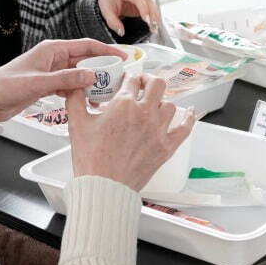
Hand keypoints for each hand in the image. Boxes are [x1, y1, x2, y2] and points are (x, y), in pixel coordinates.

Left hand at [0, 38, 124, 126]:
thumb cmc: (4, 86)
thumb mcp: (38, 83)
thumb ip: (66, 80)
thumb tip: (90, 76)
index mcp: (52, 49)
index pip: (86, 46)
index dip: (106, 51)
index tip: (122, 57)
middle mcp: (53, 58)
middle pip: (85, 60)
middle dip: (102, 69)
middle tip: (117, 79)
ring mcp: (51, 72)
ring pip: (79, 75)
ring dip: (91, 83)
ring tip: (106, 93)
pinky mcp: (48, 86)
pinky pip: (70, 86)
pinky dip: (80, 93)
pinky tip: (88, 101)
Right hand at [65, 74, 195, 190]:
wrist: (104, 186)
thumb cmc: (92, 160)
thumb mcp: (77, 124)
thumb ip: (76, 101)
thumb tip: (75, 87)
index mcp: (123, 104)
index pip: (132, 79)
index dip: (129, 77)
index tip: (127, 81)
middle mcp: (144, 113)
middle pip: (157, 84)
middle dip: (149, 81)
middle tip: (143, 85)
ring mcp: (158, 130)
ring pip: (169, 104)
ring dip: (162, 102)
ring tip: (155, 105)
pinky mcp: (166, 146)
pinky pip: (185, 127)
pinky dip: (189, 118)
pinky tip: (190, 112)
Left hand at [99, 0, 157, 36]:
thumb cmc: (108, 1)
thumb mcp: (106, 11)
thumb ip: (113, 22)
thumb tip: (121, 32)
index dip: (143, 9)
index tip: (146, 21)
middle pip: (148, 0)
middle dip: (152, 14)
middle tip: (153, 27)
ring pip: (152, 4)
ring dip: (155, 16)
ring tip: (154, 29)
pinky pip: (152, 7)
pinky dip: (154, 16)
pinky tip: (154, 26)